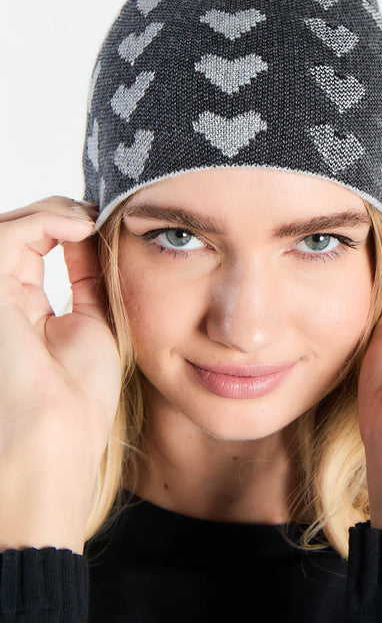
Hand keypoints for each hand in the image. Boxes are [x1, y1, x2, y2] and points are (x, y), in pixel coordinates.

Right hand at [0, 196, 120, 551]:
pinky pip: (5, 236)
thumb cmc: (77, 398)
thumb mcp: (92, 322)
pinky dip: (43, 220)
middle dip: (53, 215)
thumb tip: (88, 230)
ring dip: (49, 213)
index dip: (61, 226)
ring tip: (87, 220)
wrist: (58, 442)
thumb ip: (85, 276)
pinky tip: (79, 228)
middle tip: (92, 216)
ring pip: (5, 230)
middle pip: (14, 234)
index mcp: (17, 310)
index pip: (28, 248)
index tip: (98, 223)